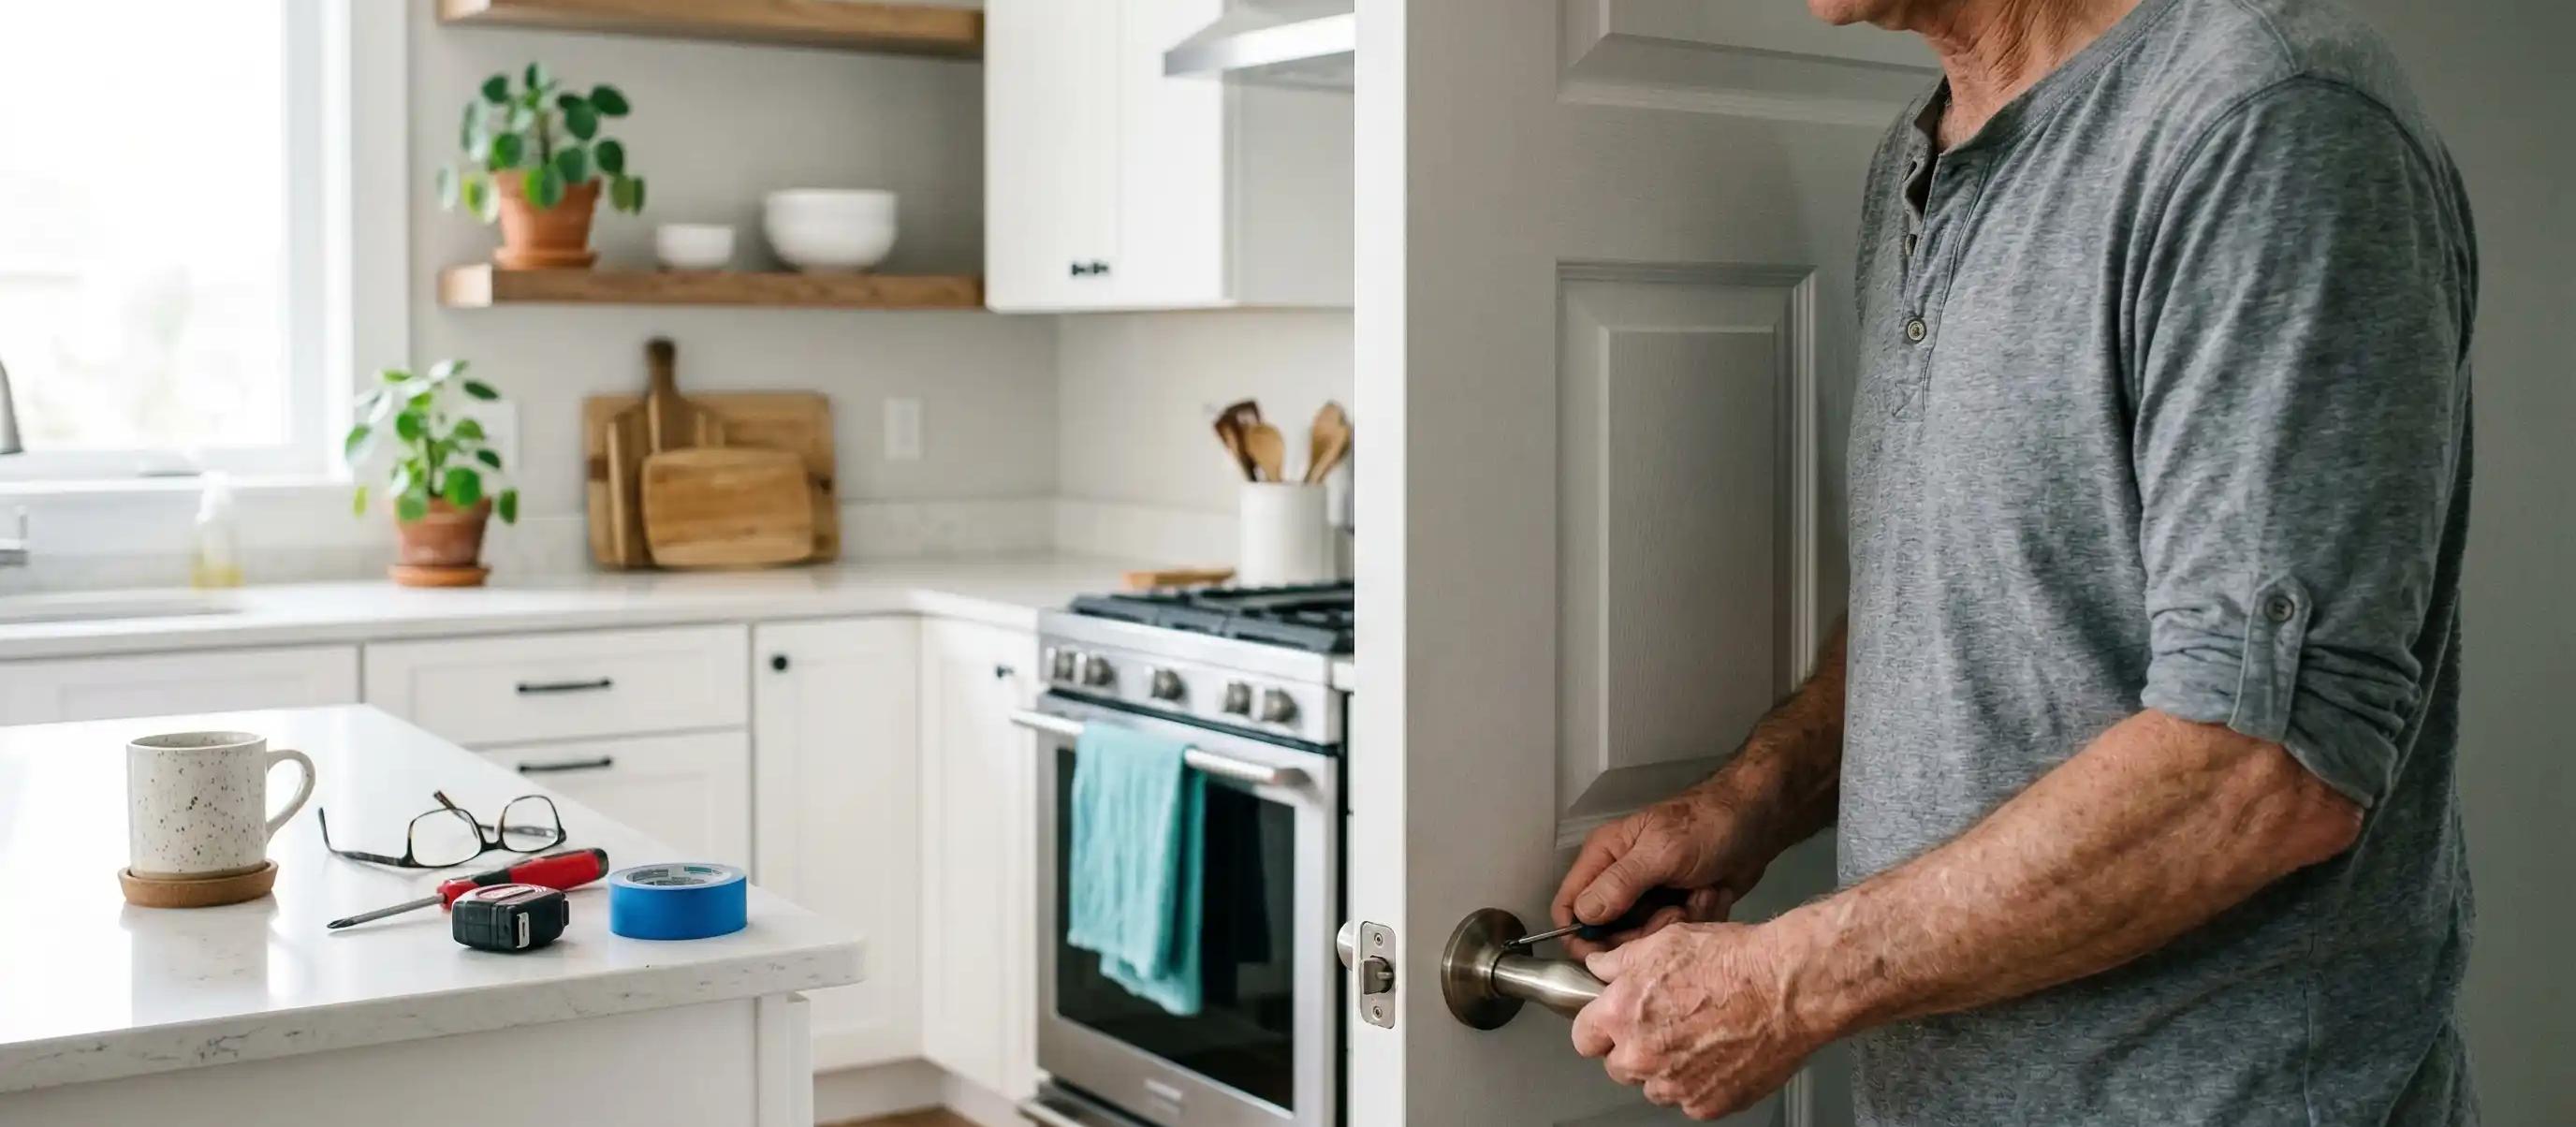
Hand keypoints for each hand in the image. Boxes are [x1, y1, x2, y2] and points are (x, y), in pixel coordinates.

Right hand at [1551, 789, 1772, 957]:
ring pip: (1644, 940)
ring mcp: (1649, 898)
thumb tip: (1582, 915)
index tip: (1605, 955)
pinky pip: (1674, 937)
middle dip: (1642, 933)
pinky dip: (1695, 921)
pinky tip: (1710, 896)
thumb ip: (1620, 883)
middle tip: (1672, 911)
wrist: (1757, 823)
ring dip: (1674, 924)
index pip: (1569, 907)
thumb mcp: (1662, 852)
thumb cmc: (1706, 825)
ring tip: (1697, 896)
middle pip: (1608, 934)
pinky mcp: (1676, 910)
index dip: (1578, 936)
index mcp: (1604, 858)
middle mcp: (1620, 881)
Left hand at [1571, 922, 1825, 1120]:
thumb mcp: (1665, 941)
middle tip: (1665, 1023)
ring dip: (1666, 1068)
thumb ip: (1620, 961)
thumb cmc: (1734, 962)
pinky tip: (1719, 1053)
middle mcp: (1642, 1056)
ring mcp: (1675, 1086)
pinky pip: (1689, 1099)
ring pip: (1654, 1086)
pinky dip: (1700, 1083)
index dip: (1599, 1027)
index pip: (1584, 1038)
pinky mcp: (1707, 1105)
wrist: (1787, 989)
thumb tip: (1599, 967)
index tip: (1613, 1023)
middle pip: (1618, 1066)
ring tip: (1698, 1036)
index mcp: (1622, 1015)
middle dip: (1633, 1048)